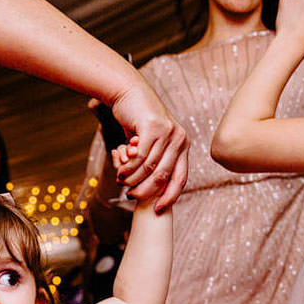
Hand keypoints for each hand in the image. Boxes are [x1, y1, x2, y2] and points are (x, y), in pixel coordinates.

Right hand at [107, 80, 188, 210]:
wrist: (129, 93)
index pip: (180, 178)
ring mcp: (168, 132)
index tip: (157, 210)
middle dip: (146, 191)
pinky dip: (128, 167)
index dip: (170, 197)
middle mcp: (180, 139)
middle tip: (130, 195)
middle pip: (163, 176)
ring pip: (149, 168)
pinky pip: (140, 157)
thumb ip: (154, 161)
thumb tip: (150, 189)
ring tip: (122, 180)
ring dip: (133, 178)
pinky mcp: (153, 127)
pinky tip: (120, 169)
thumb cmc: (137, 121)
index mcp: (183, 146)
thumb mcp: (151, 143)